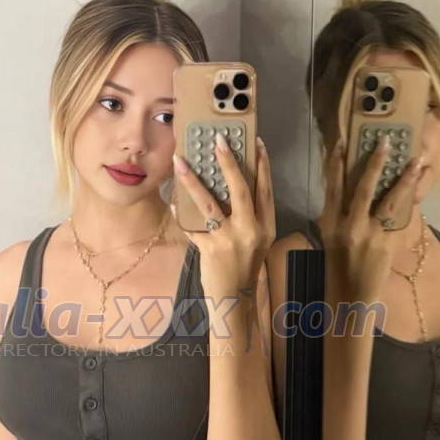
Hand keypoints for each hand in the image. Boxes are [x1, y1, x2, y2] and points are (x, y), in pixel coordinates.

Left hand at [172, 136, 275, 297]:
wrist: (235, 298)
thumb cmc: (245, 266)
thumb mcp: (257, 240)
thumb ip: (249, 215)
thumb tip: (232, 183)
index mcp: (265, 226)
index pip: (265, 189)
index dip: (262, 164)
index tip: (255, 142)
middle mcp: (249, 231)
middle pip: (240, 190)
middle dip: (228, 162)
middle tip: (217, 141)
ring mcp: (228, 240)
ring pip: (209, 204)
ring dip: (192, 181)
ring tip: (180, 161)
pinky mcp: (209, 249)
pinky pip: (191, 226)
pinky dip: (181, 212)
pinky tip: (173, 199)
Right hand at [319, 134, 425, 302]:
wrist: (350, 296)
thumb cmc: (338, 264)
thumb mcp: (331, 236)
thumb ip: (341, 213)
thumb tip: (354, 186)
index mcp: (330, 223)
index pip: (332, 188)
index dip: (336, 164)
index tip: (342, 143)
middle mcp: (349, 227)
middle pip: (363, 189)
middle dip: (374, 164)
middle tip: (385, 142)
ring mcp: (370, 236)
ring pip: (388, 201)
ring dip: (404, 180)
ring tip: (416, 162)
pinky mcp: (388, 244)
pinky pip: (401, 218)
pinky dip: (410, 202)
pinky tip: (419, 186)